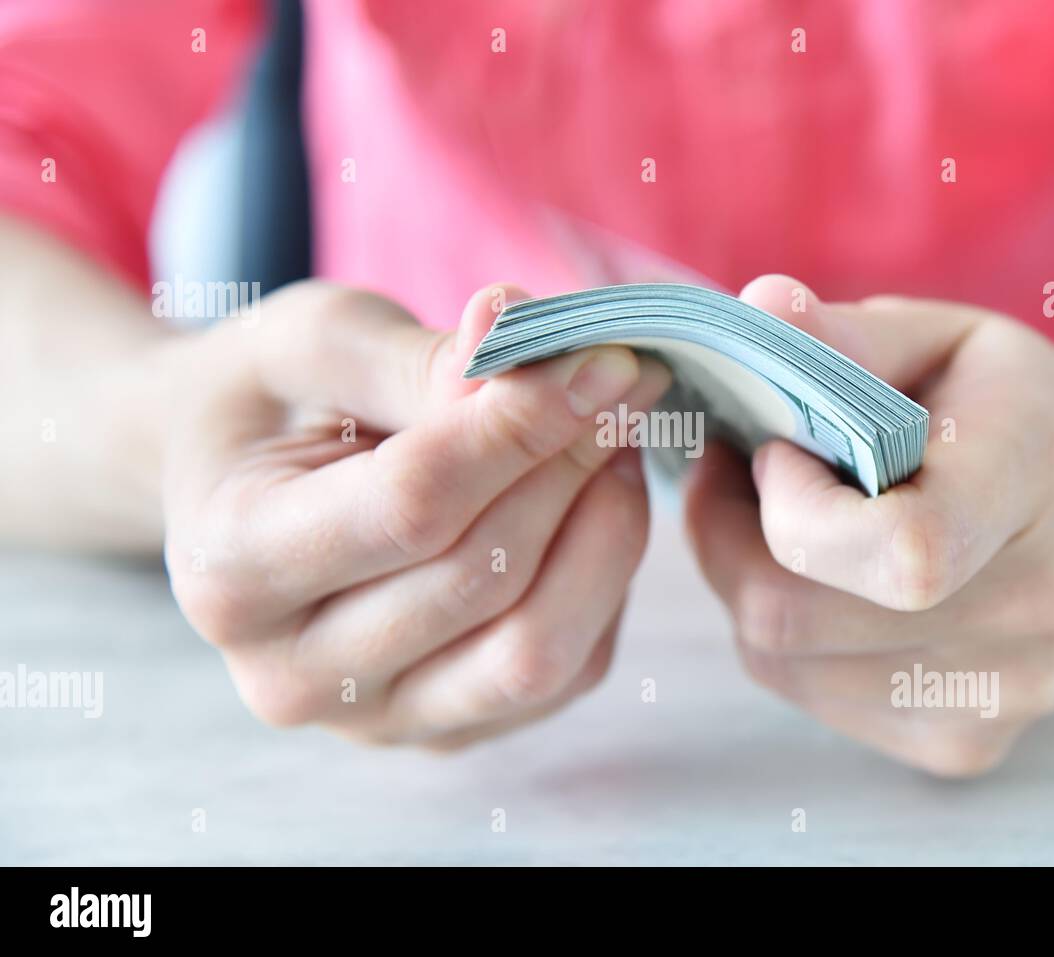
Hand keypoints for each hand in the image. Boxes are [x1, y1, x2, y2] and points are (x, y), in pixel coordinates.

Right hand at [163, 280, 668, 748]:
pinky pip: (567, 671)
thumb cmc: (269, 400)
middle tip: (619, 381)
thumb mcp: (316, 342)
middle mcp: (293, 676)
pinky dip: (602, 578)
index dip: (521, 428)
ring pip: (538, 651)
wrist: (228, 480)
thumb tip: (539, 351)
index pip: (413, 507)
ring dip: (604, 530)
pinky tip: (592, 500)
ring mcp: (374, 720)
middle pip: (484, 577)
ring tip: (611, 437)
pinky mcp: (446, 730)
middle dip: (570, 465)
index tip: (601, 359)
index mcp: (231, 571)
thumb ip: (420, 357)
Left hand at [685, 275, 1053, 776]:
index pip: (901, 550)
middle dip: (727, 538)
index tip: (777, 453)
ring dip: (746, 583)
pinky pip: (805, 695)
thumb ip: (846, 333)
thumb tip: (759, 307)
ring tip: (787, 521)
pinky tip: (825, 582)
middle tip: (742, 475)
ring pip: (776, 660)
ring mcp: (1010, 690)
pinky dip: (784, 637)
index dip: (794, 510)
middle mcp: (1040, 604)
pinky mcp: (969, 743)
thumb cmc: (1003, 407)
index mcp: (1038, 478)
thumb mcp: (937, 338)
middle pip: (794, 617)